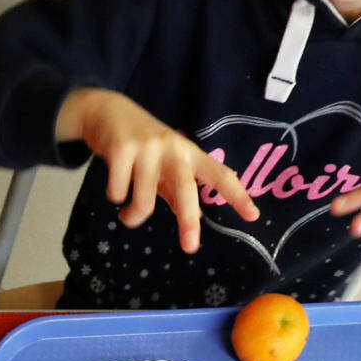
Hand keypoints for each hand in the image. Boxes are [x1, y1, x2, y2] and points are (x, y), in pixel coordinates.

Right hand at [61, 87, 259, 254]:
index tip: (253, 216)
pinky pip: (117, 192)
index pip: (220, 175)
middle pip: (185, 190)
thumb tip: (197, 217)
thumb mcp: (166, 165)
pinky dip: (114, 197)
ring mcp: (146, 149)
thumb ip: (179, 191)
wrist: (107, 111)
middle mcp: (172, 149)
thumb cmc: (142, 145)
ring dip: (132, 217)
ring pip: (144, 201)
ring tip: (127, 216)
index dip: (237, 195)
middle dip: (189, 221)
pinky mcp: (121, 150)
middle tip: (190, 248)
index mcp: (189, 154)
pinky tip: (114, 187)